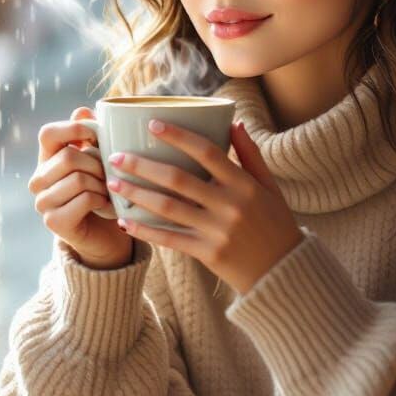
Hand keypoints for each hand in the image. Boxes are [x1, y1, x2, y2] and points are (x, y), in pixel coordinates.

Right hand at [28, 107, 134, 268]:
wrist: (106, 234)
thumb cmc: (104, 190)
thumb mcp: (99, 158)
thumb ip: (90, 134)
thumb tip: (82, 111)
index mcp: (46, 159)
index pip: (48, 133)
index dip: (76, 130)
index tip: (98, 137)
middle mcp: (38, 180)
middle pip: (69, 156)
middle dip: (98, 163)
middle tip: (109, 174)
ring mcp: (42, 203)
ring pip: (78, 178)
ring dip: (102, 184)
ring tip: (108, 191)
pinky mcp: (53, 222)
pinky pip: (84, 199)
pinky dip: (102, 200)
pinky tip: (106, 206)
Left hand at [105, 119, 302, 294]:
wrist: (283, 271)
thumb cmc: (276, 224)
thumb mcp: (270, 187)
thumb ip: (251, 156)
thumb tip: (234, 124)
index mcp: (244, 184)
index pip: (207, 152)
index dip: (179, 136)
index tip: (152, 125)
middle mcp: (229, 205)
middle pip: (178, 179)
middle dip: (143, 166)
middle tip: (116, 156)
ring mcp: (217, 231)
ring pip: (168, 208)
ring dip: (136, 193)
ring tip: (112, 183)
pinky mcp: (207, 253)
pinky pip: (170, 239)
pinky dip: (145, 230)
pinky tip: (124, 221)